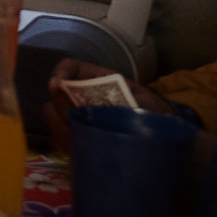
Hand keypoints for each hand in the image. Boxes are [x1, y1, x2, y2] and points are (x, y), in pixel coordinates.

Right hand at [43, 58, 170, 150]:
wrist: (164, 139)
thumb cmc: (154, 116)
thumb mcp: (144, 105)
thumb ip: (124, 103)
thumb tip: (99, 107)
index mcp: (99, 80)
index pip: (70, 67)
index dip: (60, 73)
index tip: (58, 86)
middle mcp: (82, 95)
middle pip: (55, 94)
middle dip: (60, 107)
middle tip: (75, 122)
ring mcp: (77, 115)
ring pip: (52, 116)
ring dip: (61, 127)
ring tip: (80, 137)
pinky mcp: (76, 135)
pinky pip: (57, 138)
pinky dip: (64, 143)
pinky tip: (80, 148)